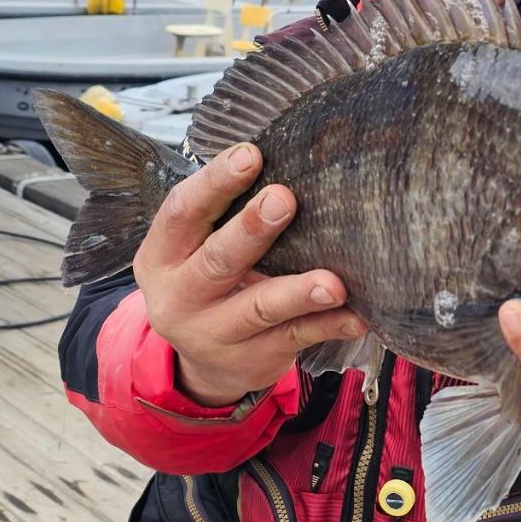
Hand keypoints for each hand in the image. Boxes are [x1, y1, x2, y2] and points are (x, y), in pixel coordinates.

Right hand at [131, 142, 365, 406]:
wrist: (206, 367)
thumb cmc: (210, 281)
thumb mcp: (196, 250)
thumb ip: (224, 215)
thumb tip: (287, 158)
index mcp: (162, 257)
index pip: (181, 213)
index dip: (214, 183)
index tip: (251, 154)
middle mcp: (180, 298)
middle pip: (217, 261)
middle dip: (250, 229)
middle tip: (284, 199)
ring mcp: (215, 334)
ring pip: (259, 308)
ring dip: (298, 292)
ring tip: (333, 283)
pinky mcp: (254, 359)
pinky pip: (297, 338)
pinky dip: (330, 325)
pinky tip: (358, 317)